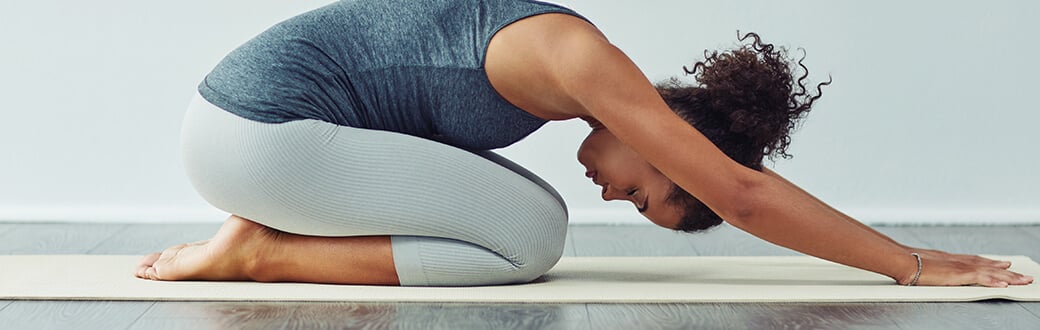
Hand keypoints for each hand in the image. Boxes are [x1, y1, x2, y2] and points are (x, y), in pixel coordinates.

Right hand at [901, 247, 1033, 286]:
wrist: (900, 260)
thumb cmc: (904, 263)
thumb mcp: (918, 265)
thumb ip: (927, 268)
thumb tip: (920, 272)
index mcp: (947, 258)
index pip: (974, 260)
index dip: (989, 262)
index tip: (1002, 264)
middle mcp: (956, 260)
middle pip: (986, 265)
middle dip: (1005, 271)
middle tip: (1021, 274)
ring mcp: (958, 266)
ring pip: (989, 271)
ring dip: (1007, 276)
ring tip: (1022, 280)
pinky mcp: (958, 274)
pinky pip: (981, 278)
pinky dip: (993, 280)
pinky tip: (1004, 284)